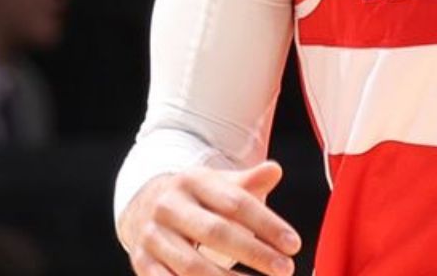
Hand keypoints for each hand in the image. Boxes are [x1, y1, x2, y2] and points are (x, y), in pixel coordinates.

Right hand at [118, 160, 300, 274]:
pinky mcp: (142, 263)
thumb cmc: (196, 198)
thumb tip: (275, 170)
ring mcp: (152, 236)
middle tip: (286, 269)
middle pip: (216, 233)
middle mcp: (169, 207)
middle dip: (254, 254)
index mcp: (192, 181)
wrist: (143, 206)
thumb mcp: (218, 184)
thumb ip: (247, 183)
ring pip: (193, 266)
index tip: (294, 244)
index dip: (267, 225)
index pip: (236, 203)